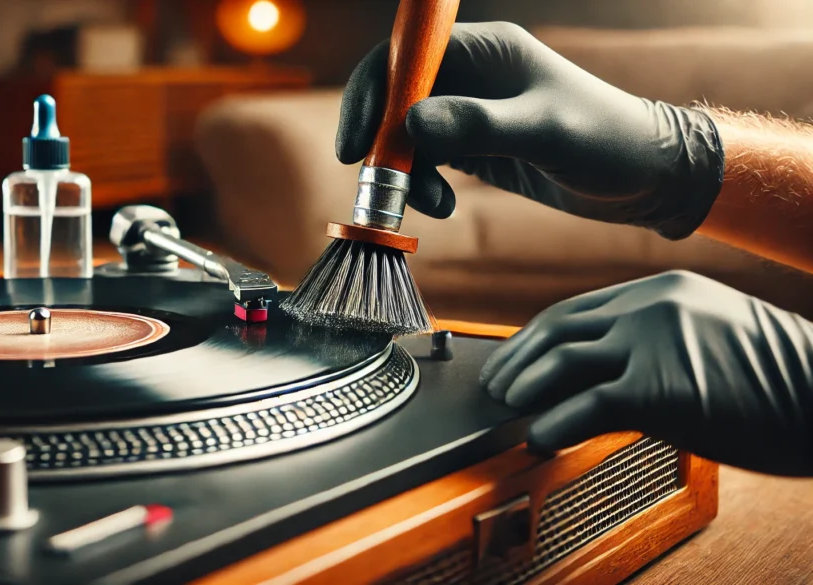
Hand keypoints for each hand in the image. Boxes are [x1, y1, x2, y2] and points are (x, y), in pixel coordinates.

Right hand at [337, 22, 724, 239]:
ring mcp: (470, 111)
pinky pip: (427, 161)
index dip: (371, 95)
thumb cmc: (606, 141)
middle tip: (381, 185)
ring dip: (405, 173)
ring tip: (430, 204)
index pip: (405, 59)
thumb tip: (410, 122)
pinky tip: (443, 206)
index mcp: (485, 52)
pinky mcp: (473, 145)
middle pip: (396, 98)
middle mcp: (470, 77)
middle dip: (383, 144)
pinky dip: (423, 186)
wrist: (644, 177)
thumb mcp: (544, 132)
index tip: (356, 146)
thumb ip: (478, 125)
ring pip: (406, 136)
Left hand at [479, 270, 812, 476]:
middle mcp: (649, 307)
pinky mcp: (659, 388)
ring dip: (525, 388)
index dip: (533, 339)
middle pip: (556, 328)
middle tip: (495, 387)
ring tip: (509, 410)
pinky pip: (586, 405)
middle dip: (516, 360)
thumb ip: (652, 340)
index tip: (513, 360)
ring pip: (562, 360)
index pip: (573, 310)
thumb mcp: (708, 334)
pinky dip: (554, 424)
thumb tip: (597, 374)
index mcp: (659, 291)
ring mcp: (653, 343)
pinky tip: (540, 438)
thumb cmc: (776, 377)